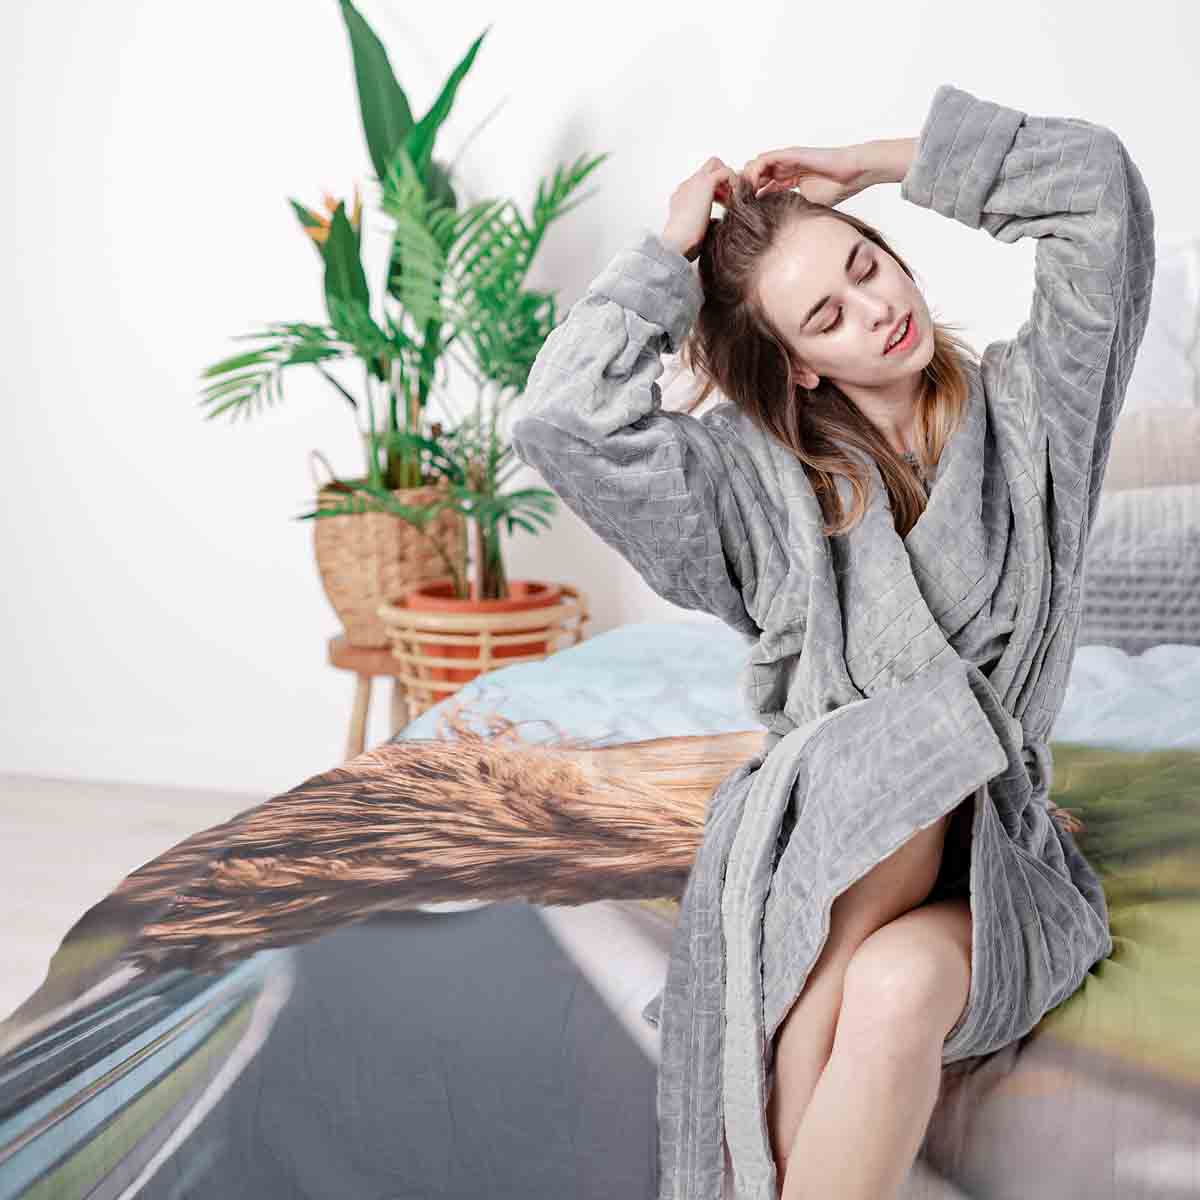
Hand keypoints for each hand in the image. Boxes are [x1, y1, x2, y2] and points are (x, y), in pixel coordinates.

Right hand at [661, 157, 738, 260]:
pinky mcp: (705, 183)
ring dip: (728, 178)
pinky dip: (734, 181)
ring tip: (736, 196)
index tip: (724, 203)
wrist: (676, 242)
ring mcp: (694, 182)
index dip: (716, 190)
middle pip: (708, 167)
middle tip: (730, 195)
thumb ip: (704, 222)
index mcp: (682, 197)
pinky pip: (725, 171)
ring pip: (716, 165)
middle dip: (722, 178)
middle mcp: (687, 186)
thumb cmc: (684, 244)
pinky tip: (737, 196)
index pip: (701, 183)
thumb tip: (717, 223)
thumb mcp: (695, 230)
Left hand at [741, 143, 872, 206]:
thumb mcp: (806, 205)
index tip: (740, 216)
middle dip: (742, 191)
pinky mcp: (788, 154)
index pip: (761, 189)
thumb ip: (789, 210)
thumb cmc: (836, 189)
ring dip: (745, 181)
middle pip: (753, 177)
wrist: (851, 173)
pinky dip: (754, 171)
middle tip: (734, 207)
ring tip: (740, 197)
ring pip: (755, 167)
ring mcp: (784, 161)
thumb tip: (774, 231)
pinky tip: (750, 186)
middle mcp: (782, 169)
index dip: (749, 201)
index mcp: (786, 181)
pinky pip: (763, 159)